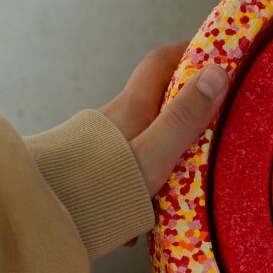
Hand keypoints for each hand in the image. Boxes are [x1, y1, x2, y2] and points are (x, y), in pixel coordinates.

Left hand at [100, 43, 228, 195]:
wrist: (54, 220)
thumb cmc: (102, 187)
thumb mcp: (153, 154)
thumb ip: (184, 117)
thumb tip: (216, 73)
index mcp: (131, 107)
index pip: (160, 62)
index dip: (189, 52)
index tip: (217, 58)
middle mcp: (117, 120)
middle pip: (155, 96)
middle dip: (186, 98)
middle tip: (218, 110)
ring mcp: (106, 146)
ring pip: (147, 129)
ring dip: (172, 135)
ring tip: (200, 157)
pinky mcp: (102, 171)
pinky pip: (137, 158)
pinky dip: (157, 166)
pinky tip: (167, 191)